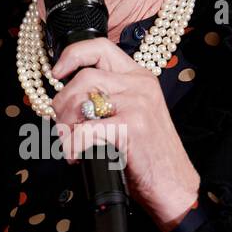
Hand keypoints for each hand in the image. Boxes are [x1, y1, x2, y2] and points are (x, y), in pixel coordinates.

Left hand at [48, 39, 199, 231]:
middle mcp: (140, 85)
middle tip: (62, 125)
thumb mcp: (134, 114)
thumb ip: (109, 98)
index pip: (101, 47)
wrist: (174, 184)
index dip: (73, 55)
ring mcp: (137, 104)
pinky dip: (73, 145)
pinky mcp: (131, 126)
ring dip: (65, 125)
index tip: (57, 72)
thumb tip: (67, 97)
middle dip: (63, 103)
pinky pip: (85, 129)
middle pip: (84, 76)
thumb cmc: (148, 154)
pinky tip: (76, 156)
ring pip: (81, 100)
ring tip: (70, 142)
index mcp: (140, 78)